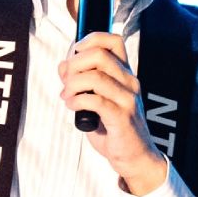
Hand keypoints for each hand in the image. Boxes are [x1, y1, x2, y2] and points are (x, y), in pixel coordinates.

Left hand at [58, 32, 168, 195]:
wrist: (133, 156)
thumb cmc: (114, 127)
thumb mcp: (96, 99)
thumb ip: (80, 80)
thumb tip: (63, 65)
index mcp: (124, 73)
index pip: (112, 40)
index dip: (89, 40)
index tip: (75, 54)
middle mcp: (129, 81)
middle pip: (99, 54)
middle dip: (74, 65)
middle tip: (67, 81)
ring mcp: (127, 98)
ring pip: (94, 77)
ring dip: (72, 85)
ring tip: (68, 97)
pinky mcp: (122, 117)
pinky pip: (94, 100)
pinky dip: (77, 101)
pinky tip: (73, 106)